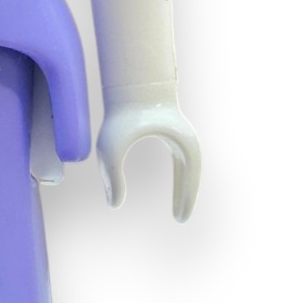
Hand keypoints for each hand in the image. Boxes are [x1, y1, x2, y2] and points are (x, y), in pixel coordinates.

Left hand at [96, 93, 201, 220]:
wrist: (130, 83)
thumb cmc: (122, 114)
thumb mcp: (112, 147)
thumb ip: (112, 176)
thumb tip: (114, 204)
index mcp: (180, 144)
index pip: (190, 178)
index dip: (185, 199)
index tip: (180, 220)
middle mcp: (185, 140)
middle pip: (191, 175)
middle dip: (186, 197)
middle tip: (179, 219)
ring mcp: (179, 136)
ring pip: (187, 169)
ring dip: (183, 188)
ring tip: (178, 209)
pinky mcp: (171, 132)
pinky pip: (180, 162)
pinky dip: (180, 178)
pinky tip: (175, 190)